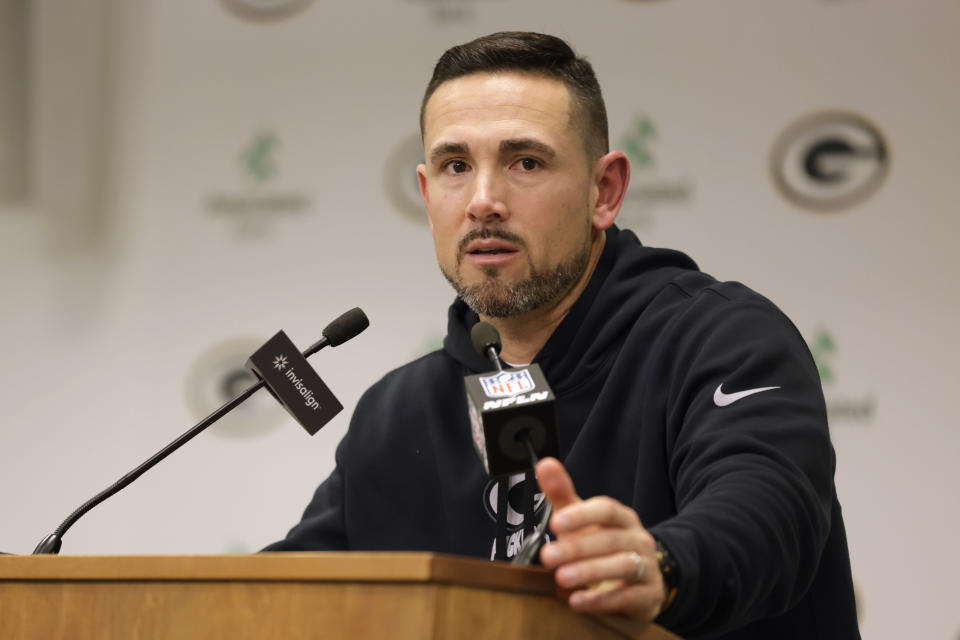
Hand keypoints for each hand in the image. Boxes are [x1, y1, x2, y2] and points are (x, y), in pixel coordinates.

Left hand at [536, 457, 666, 619]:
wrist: (639, 582)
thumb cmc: (602, 546)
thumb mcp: (581, 521)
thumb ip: (562, 494)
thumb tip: (545, 464)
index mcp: (622, 518)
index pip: (607, 509)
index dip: (582, 515)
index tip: (555, 524)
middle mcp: (638, 539)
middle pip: (610, 539)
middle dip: (577, 548)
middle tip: (547, 557)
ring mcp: (647, 567)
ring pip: (623, 565)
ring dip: (590, 572)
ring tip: (562, 578)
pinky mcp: (648, 596)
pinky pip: (627, 597)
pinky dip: (601, 600)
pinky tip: (577, 601)